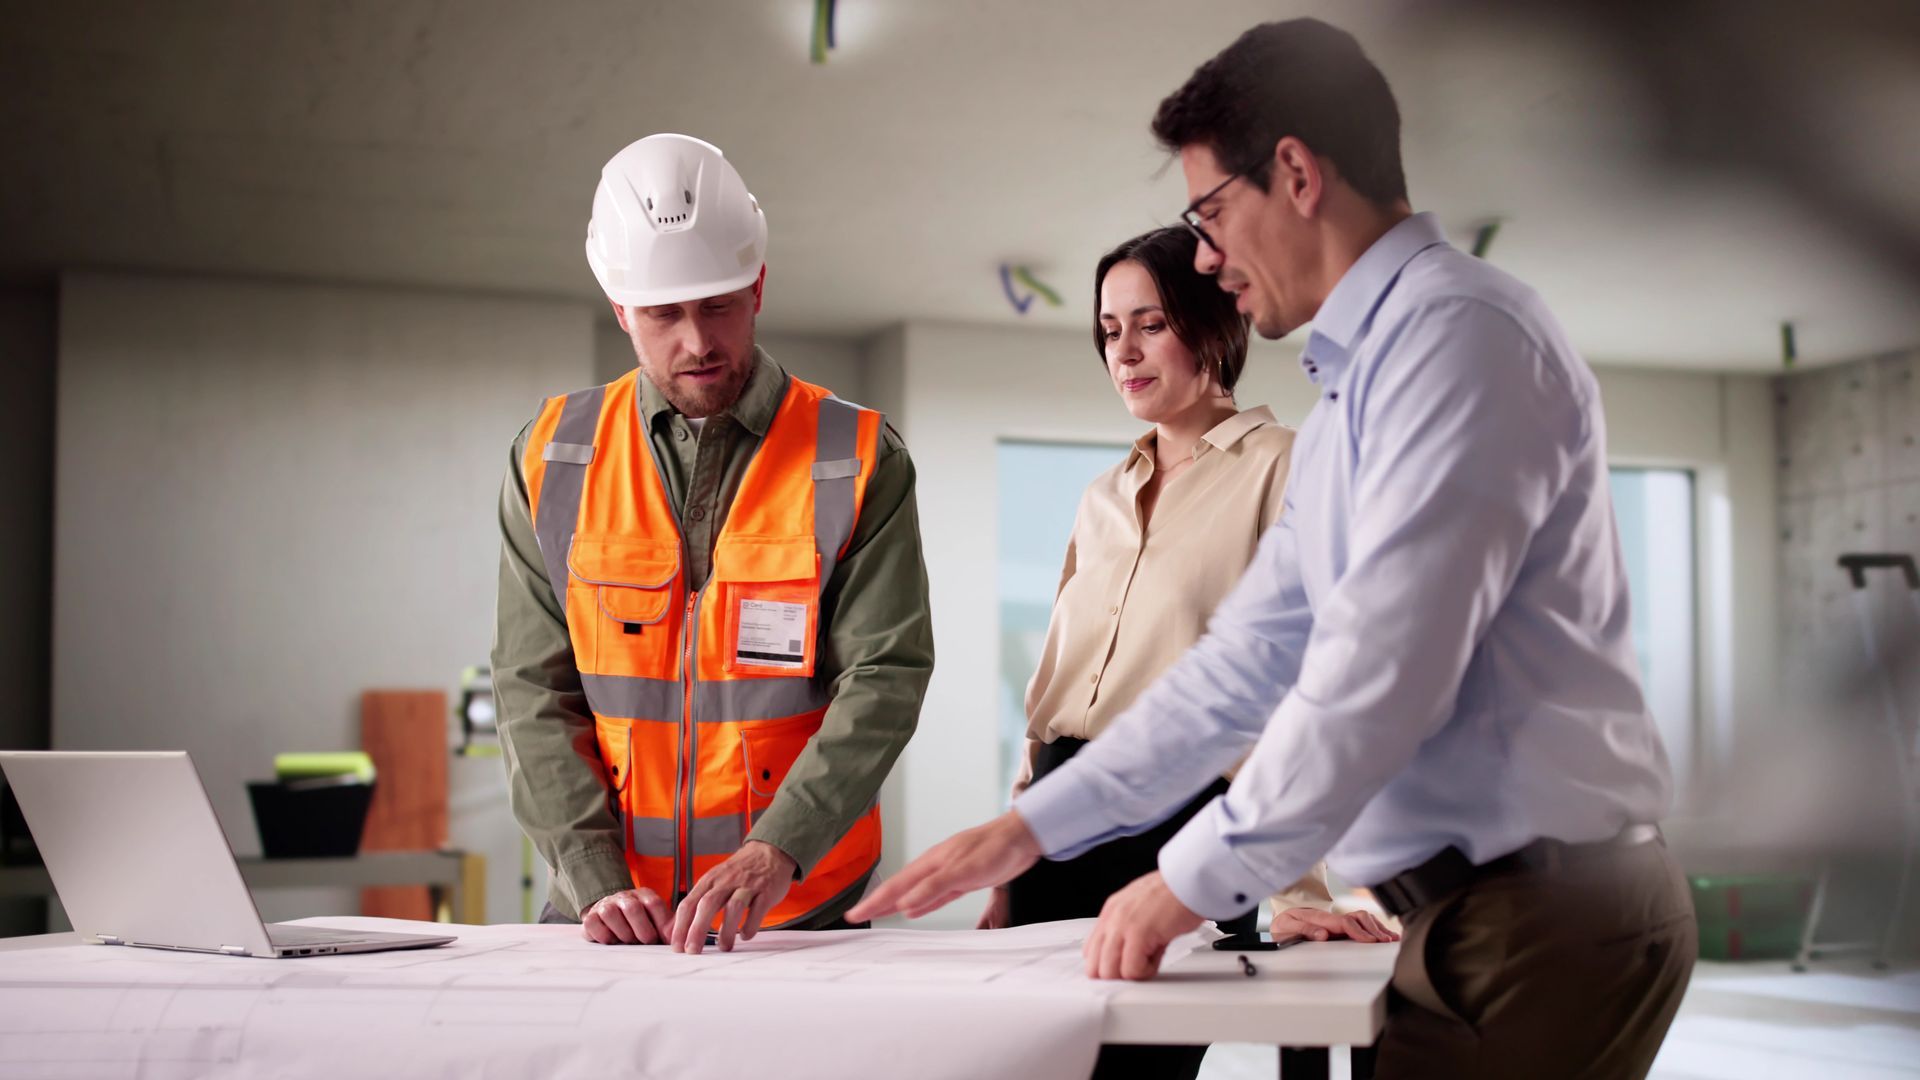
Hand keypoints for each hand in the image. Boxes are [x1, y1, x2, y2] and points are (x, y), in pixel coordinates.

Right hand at [580, 888, 672, 945]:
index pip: (654, 904)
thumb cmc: (639, 925)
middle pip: (632, 908)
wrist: (611, 921)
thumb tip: (679, 936)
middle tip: (647, 942)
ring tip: (628, 941)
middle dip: (642, 930)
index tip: (664, 939)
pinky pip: (592, 923)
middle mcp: (624, 896)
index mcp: (644, 895)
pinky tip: (611, 941)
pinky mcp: (590, 917)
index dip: (661, 923)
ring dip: (622, 932)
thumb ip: (669, 927)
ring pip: (610, 913)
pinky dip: (602, 935)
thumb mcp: (656, 923)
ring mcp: (606, 905)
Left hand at [670, 841, 796, 953]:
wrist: (770, 852)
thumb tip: (679, 929)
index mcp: (709, 880)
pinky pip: (758, 910)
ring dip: (726, 930)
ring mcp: (747, 885)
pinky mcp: (766, 891)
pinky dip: (750, 926)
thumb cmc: (739, 872)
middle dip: (697, 929)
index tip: (676, 946)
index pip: (689, 903)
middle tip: (692, 951)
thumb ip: (700, 901)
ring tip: (724, 947)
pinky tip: (745, 935)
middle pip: (707, 905)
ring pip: (733, 907)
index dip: (680, 926)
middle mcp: (726, 881)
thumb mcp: (715, 880)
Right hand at [846, 811, 1041, 921]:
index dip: (875, 901)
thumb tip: (906, 904)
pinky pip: (934, 896)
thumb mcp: (964, 870)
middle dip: (878, 903)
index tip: (855, 913)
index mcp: (932, 862)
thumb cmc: (996, 847)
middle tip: (857, 915)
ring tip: (878, 913)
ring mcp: (949, 873)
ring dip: (896, 904)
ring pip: (915, 893)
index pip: (897, 886)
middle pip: (901, 889)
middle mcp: (936, 867)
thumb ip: (935, 887)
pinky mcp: (963, 879)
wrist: (1022, 837)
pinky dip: (921, 904)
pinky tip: (914, 910)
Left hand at [1083, 871, 1202, 980]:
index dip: (1107, 965)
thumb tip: (1129, 955)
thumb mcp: (1141, 908)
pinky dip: (1145, 972)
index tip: (1123, 968)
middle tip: (1136, 969)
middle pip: (1094, 966)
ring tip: (1148, 961)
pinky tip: (1157, 957)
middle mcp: (1112, 918)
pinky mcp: (1139, 933)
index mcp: (1111, 911)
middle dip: (1115, 976)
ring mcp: (1122, 925)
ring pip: (1108, 972)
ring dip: (1129, 975)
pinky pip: (1131, 970)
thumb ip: (1129, 929)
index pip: (1090, 950)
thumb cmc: (1175, 893)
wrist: (1190, 881)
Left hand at [1270, 905, 1399, 942]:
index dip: (1359, 931)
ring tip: (1390, 939)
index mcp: (1319, 918)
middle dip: (1373, 929)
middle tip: (1384, 943)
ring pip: (1363, 918)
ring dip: (1378, 927)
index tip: (1370, 941)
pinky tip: (1386, 935)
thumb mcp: (1286, 928)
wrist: (1280, 919)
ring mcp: (1338, 919)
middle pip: (1358, 918)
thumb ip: (1303, 931)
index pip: (1344, 922)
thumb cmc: (1284, 925)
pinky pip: (1361, 922)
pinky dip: (1376, 927)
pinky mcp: (1341, 924)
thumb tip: (1324, 935)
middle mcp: (1332, 917)